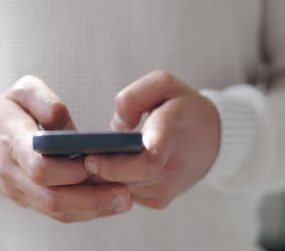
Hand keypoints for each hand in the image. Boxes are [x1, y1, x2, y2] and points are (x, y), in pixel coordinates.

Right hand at [0, 75, 132, 222]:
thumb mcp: (22, 90)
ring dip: (91, 209)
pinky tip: (105, 203)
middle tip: (125, 195)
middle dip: (90, 199)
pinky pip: (53, 212)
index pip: (39, 167)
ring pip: (54, 210)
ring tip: (123, 201)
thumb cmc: (6, 110)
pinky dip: (81, 210)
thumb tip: (72, 132)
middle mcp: (12, 172)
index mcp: (11, 141)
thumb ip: (47, 102)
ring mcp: (17, 189)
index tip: (95, 164)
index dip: (69, 171)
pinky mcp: (25, 198)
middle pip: (51, 197)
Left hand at [84, 70, 219, 208]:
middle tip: (71, 156)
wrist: (214, 139)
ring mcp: (166, 190)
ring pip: (120, 190)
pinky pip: (125, 193)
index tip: (90, 157)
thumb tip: (116, 128)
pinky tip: (106, 165)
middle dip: (94, 171)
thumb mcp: (163, 84)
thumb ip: (133, 97)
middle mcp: (171, 170)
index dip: (114, 166)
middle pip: (124, 180)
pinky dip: (112, 181)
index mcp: (172, 136)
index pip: (146, 163)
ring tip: (84, 158)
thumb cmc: (183, 107)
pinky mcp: (159, 200)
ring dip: (100, 177)